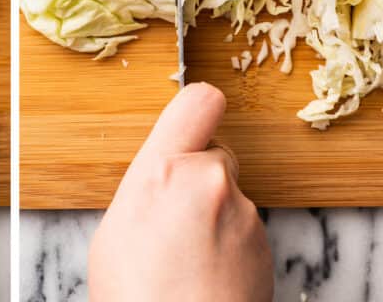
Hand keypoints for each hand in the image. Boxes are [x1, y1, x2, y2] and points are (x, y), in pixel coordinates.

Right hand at [88, 82, 271, 301]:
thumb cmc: (136, 298)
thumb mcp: (116, 230)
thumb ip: (148, 187)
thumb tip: (163, 181)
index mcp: (165, 170)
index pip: (200, 101)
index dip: (195, 112)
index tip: (189, 128)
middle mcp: (213, 183)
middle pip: (216, 155)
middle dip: (199, 178)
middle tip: (174, 220)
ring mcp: (246, 216)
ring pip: (230, 196)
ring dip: (214, 216)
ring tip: (186, 260)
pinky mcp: (267, 246)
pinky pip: (245, 229)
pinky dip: (230, 245)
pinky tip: (206, 275)